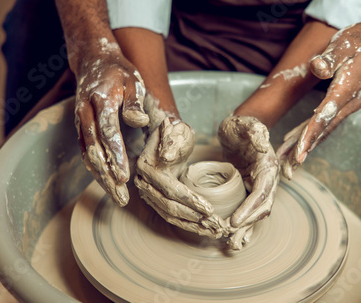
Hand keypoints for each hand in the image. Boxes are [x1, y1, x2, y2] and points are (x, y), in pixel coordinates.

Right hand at [75, 44, 148, 206]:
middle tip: (121, 197)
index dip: (115, 156)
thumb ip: (134, 102)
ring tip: (117, 197)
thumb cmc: (118, 71)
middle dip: (108, 176)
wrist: (93, 60)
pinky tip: (106, 182)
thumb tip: (139, 122)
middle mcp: (85, 114)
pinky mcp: (80, 127)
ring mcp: (80, 121)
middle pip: (95, 150)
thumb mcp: (132, 79)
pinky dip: (95, 169)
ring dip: (101, 178)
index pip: (108, 133)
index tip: (124, 176)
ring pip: (88, 155)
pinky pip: (86, 152)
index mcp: (100, 101)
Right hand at [135, 117, 223, 237]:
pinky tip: (204, 229)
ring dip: (193, 225)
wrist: (167, 135)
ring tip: (214, 231)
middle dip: (194, 217)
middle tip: (216, 225)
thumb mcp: (176, 129)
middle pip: (169, 207)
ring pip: (170, 215)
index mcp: (146, 166)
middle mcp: (143, 182)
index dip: (190, 200)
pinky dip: (188, 224)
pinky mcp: (155, 199)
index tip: (210, 208)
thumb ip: (171, 140)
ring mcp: (148, 193)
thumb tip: (166, 157)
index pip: (170, 189)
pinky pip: (170, 216)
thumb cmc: (175, 131)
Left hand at [218, 116, 279, 248]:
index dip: (250, 209)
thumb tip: (263, 144)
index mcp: (268, 166)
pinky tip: (232, 236)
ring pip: (255, 213)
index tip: (235, 221)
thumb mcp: (246, 124)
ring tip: (232, 245)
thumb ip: (255, 131)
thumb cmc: (240, 125)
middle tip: (230, 237)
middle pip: (261, 208)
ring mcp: (257, 185)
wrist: (236, 127)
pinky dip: (242, 223)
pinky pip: (246, 209)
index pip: (262, 192)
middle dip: (248, 224)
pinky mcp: (247, 189)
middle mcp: (266, 179)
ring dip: (246, 229)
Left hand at [277, 19, 360, 177]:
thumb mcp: (345, 44)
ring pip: (325, 129)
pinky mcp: (348, 102)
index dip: (310, 135)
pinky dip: (314, 133)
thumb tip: (317, 67)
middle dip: (304, 149)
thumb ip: (331, 58)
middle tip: (287, 167)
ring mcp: (350, 104)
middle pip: (323, 131)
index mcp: (346, 90)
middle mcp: (349, 103)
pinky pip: (328, 122)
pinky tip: (302, 139)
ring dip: (307, 145)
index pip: (324, 117)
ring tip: (288, 160)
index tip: (299, 153)